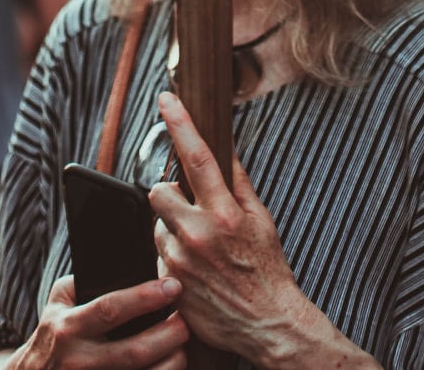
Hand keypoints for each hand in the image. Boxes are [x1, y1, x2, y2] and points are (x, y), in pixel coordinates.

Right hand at [13, 274, 185, 369]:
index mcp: (67, 328)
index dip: (145, 297)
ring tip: (183, 348)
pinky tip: (169, 367)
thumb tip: (122, 262)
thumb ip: (83, 283)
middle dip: (168, 335)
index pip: (110, 309)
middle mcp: (78, 360)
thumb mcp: (57, 305)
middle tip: (186, 321)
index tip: (173, 287)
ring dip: (170, 364)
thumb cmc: (52, 336)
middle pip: (134, 352)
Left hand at [149, 92, 310, 365]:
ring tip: (198, 248)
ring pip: (156, 227)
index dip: (180, 122)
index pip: (197, 155)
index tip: (166, 99)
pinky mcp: (170, 285)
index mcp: (225, 212)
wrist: (268, 324)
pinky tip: (195, 270)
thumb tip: (226, 147)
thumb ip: (239, 182)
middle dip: (168, 195)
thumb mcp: (262, 220)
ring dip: (170, 230)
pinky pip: (158, 259)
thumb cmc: (268, 270)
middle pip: (158, 192)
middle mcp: (199, 234)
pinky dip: (171, 259)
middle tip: (187, 208)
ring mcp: (181, 261)